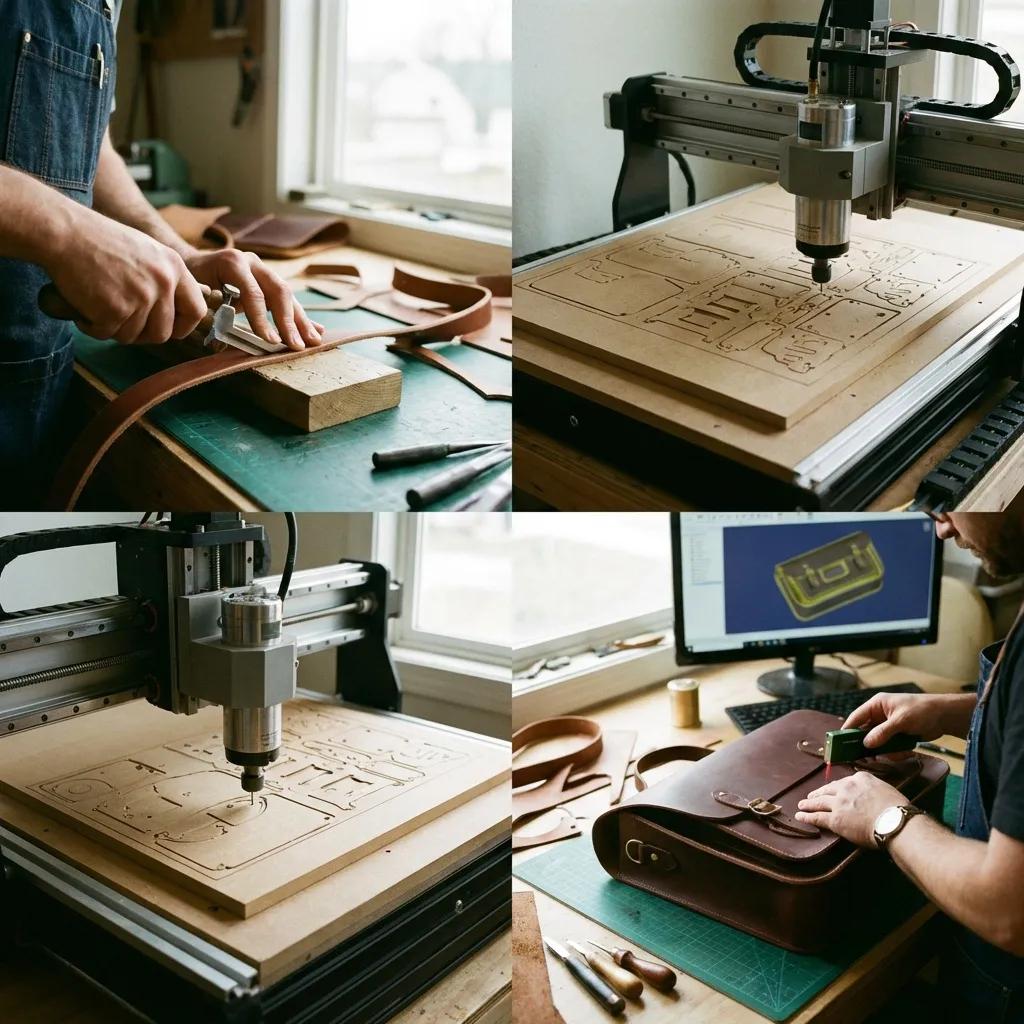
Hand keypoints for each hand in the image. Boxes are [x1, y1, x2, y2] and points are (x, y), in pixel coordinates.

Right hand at [45, 207, 207, 344]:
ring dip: (113, 328)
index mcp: (174, 267)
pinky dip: (92, 326)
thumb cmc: (100, 240)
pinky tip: (84, 305)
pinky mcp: (115, 310)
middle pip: (162, 333)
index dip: (183, 327)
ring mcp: (141, 297)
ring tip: (98, 303)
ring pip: (133, 336)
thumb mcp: (147, 252)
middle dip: (142, 334)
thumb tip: (174, 314)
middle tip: (121, 321)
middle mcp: (163, 283)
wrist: (64, 232)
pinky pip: (107, 334)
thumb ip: (164, 280)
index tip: (169, 329)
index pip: (196, 311)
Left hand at [183, 249, 324, 351]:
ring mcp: (264, 270)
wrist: (192, 261)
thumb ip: (210, 311)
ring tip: (314, 341)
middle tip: (296, 345)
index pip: (253, 293)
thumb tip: (220, 342)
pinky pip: (288, 300)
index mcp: (233, 263)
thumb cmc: (191, 281)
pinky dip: (301, 318)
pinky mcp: (270, 281)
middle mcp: (253, 263)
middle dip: (289, 322)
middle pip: (278, 292)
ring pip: (288, 296)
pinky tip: (316, 331)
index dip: (263, 319)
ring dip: (302, 321)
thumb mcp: (195, 293)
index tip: (270, 341)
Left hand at [795, 771, 907, 847]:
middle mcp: (846, 787)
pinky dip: (807, 817)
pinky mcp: (835, 819)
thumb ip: (875, 789)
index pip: (844, 782)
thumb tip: (875, 795)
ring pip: (819, 802)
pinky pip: (817, 817)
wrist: (895, 821)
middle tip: (812, 796)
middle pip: (828, 790)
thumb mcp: (887, 790)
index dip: (836, 788)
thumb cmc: (898, 809)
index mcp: (860, 778)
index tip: (832, 790)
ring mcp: (839, 803)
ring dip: (809, 804)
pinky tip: (800, 817)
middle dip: (818, 793)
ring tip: (802, 805)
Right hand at [842, 693, 953, 754]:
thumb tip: (866, 744)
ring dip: (885, 750)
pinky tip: (904, 751)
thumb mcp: (901, 720)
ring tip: (895, 752)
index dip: (847, 729)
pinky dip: (895, 751)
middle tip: (863, 757)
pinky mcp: (897, 735)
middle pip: (865, 731)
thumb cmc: (921, 711)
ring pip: (877, 742)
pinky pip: (889, 746)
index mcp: (877, 705)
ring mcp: (888, 726)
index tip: (838, 743)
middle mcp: (879, 715)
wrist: (945, 716)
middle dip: (867, 744)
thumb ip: (882, 732)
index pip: (856, 717)